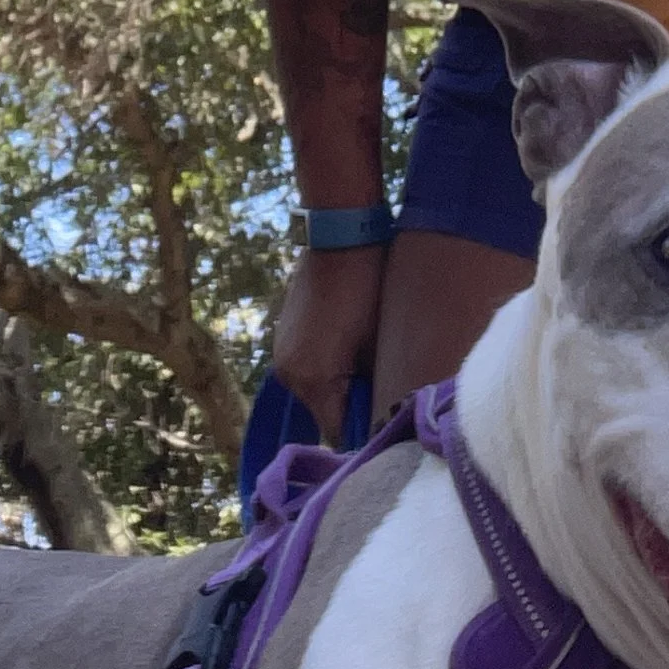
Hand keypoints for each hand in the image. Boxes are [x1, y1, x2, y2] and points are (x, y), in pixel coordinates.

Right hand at [271, 245, 387, 442]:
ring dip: (336, 387)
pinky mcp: (283, 335)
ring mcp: (282, 353)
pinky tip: (346, 347)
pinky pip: (306, 367)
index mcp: (312, 380)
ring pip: (313, 391)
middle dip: (349, 408)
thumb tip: (381, 415)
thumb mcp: (378, 345)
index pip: (337, 432)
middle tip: (380, 390)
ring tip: (364, 364)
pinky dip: (324, 367)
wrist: (339, 237)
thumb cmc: (367, 290)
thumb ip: (375, 388)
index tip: (386, 422)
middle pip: (322, 413)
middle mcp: (289, 374)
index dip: (364, 430)